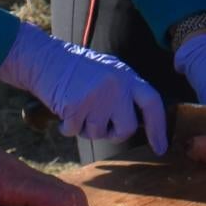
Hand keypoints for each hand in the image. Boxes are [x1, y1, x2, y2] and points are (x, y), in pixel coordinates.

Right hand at [0, 23, 167, 155]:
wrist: (44, 57)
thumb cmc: (76, 69)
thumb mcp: (108, 73)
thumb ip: (125, 93)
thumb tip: (138, 124)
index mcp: (127, 76)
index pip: (152, 103)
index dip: (158, 128)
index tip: (161, 148)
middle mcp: (116, 86)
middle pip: (126, 128)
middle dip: (112, 133)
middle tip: (96, 121)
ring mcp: (97, 96)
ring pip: (97, 133)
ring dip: (85, 127)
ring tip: (77, 106)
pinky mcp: (76, 106)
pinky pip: (74, 132)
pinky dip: (66, 127)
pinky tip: (63, 109)